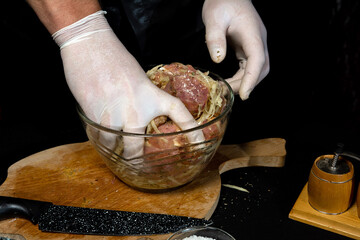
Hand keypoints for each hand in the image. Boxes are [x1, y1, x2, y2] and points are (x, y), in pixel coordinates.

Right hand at [53, 11, 202, 157]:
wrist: (90, 46)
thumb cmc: (114, 59)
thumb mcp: (138, 79)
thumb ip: (143, 100)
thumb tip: (141, 117)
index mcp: (153, 96)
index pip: (180, 114)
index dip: (192, 131)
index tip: (199, 142)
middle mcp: (137, 110)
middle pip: (137, 149)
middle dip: (135, 159)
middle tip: (136, 163)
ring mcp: (116, 116)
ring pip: (115, 146)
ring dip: (114, 147)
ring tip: (114, 143)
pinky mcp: (96, 117)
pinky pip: (100, 138)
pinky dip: (101, 139)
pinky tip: (103, 134)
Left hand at [202, 0, 269, 99]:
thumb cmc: (222, 2)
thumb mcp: (214, 18)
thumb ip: (215, 38)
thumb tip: (218, 60)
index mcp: (253, 33)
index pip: (257, 59)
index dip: (251, 78)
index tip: (244, 94)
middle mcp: (258, 40)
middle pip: (262, 67)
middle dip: (248, 83)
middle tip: (230, 93)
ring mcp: (255, 44)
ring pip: (258, 68)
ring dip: (245, 81)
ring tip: (228, 89)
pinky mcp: (249, 46)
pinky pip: (250, 65)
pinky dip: (242, 75)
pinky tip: (230, 81)